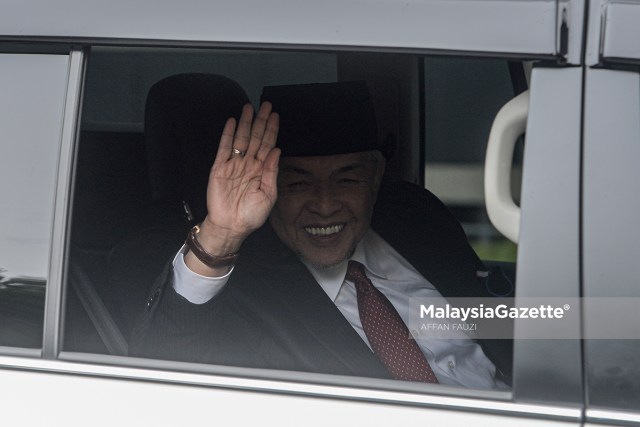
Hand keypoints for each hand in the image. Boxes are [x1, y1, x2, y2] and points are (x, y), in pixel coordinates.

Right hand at [196, 102, 279, 258]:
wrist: (231, 226)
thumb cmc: (251, 215)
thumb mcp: (268, 194)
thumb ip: (271, 171)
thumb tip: (277, 151)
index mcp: (261, 170)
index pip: (268, 145)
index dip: (271, 130)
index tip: (275, 116)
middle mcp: (248, 164)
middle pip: (255, 138)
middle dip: (260, 121)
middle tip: (265, 105)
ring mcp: (234, 165)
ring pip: (241, 139)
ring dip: (245, 123)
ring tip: (249, 108)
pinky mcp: (219, 168)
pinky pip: (224, 148)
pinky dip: (227, 135)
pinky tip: (232, 122)